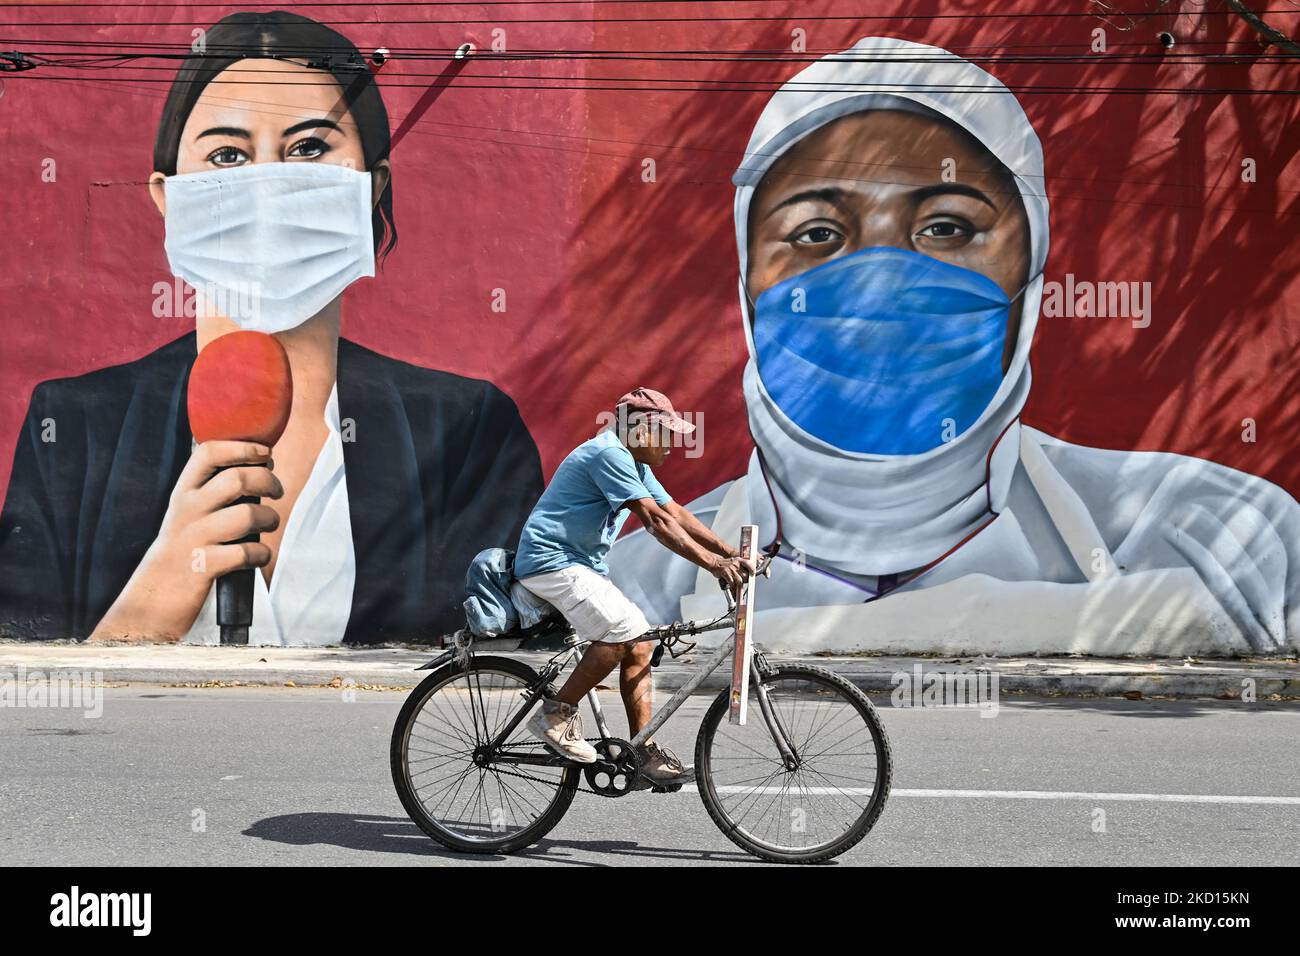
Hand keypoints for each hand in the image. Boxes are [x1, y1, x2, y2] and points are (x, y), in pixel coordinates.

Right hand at [89, 441, 282, 641]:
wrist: (152, 599)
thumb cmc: (183, 552)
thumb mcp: (189, 514)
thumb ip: (215, 491)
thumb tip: (259, 465)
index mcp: (183, 493)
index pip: (209, 452)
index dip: (243, 447)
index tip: (265, 454)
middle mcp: (187, 511)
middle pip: (237, 479)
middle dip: (268, 481)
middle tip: (276, 492)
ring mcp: (194, 538)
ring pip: (248, 514)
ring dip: (270, 518)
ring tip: (268, 524)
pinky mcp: (204, 567)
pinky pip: (248, 552)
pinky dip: (261, 554)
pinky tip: (256, 557)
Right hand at [712, 554, 752, 590]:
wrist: (715, 563)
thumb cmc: (725, 564)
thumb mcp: (735, 561)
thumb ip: (742, 567)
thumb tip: (750, 573)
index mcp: (739, 560)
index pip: (749, 564)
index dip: (752, 570)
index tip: (753, 573)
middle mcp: (736, 564)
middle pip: (746, 576)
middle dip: (745, 580)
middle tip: (743, 582)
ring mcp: (731, 569)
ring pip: (740, 581)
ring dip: (739, 585)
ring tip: (737, 585)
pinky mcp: (725, 573)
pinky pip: (732, 582)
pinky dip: (732, 585)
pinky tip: (731, 584)